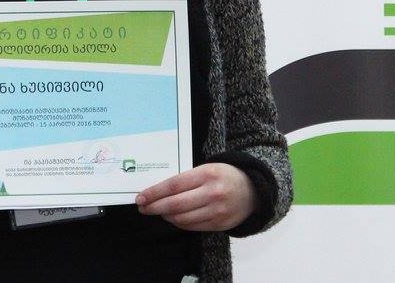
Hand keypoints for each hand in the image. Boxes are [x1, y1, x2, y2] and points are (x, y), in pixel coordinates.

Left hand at [135, 163, 255, 231]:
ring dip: (166, 216)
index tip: (141, 197)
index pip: (173, 185)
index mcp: (207, 174)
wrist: (253, 190)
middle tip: (143, 208)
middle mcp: (212, 193)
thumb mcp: (207, 168)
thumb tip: (159, 191)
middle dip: (155, 207)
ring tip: (159, 211)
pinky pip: (192, 227)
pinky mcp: (219, 224)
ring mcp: (217, 210)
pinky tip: (174, 217)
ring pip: (182, 218)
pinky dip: (179, 223)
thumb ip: (186, 179)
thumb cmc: (225, 176)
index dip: (154, 193)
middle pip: (175, 204)